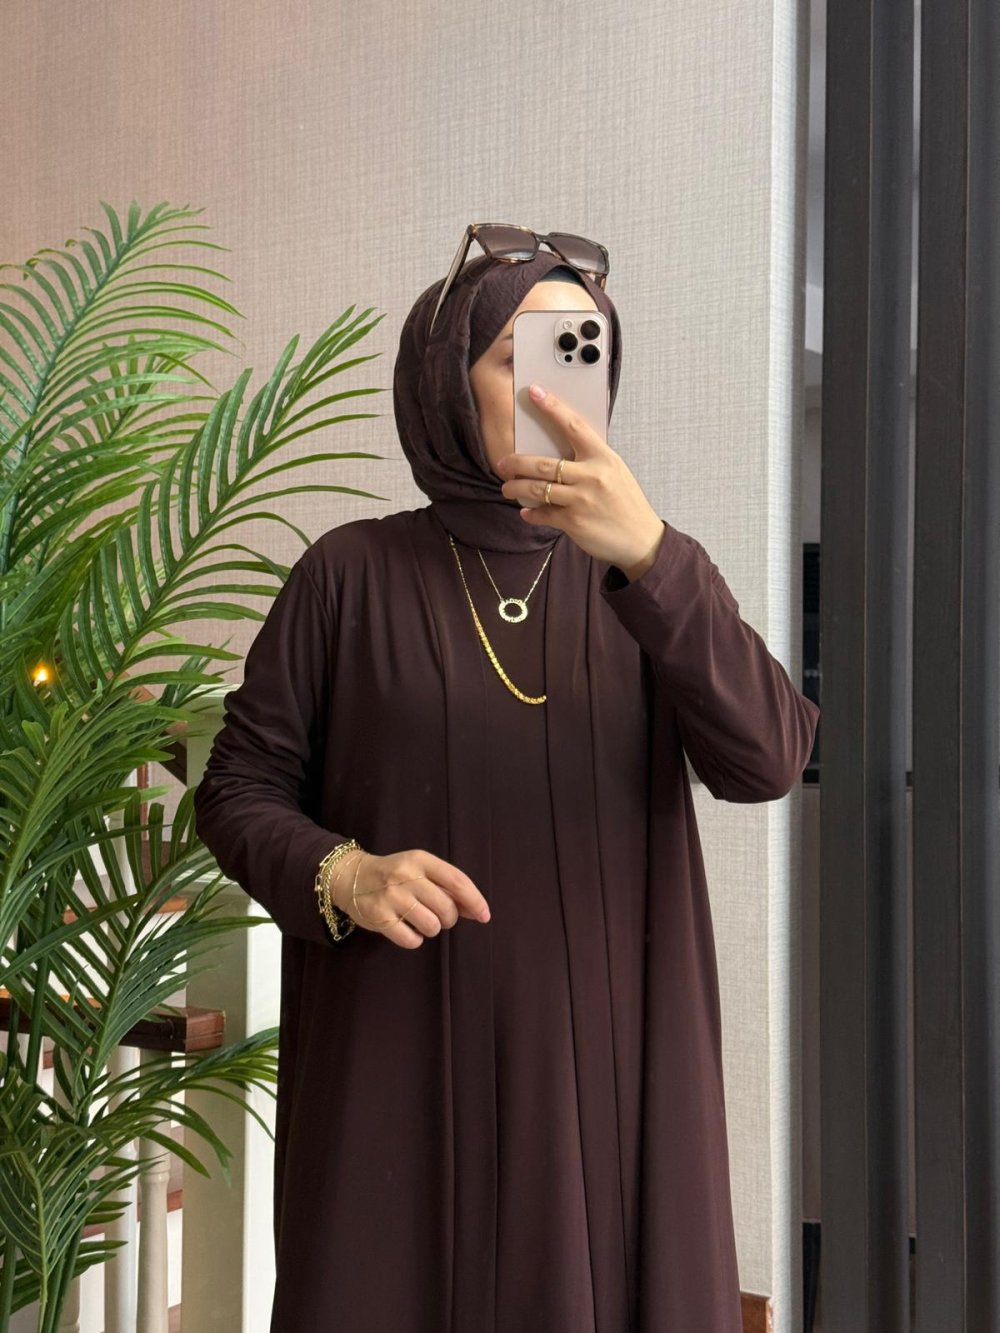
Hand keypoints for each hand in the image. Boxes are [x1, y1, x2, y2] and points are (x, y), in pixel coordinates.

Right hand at [333, 848, 490, 949]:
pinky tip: (407, 929)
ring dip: (432, 929)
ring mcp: (391, 897)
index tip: (484, 915)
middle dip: (450, 919)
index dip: (475, 900)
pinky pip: (411, 940)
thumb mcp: (420, 870)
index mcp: (420, 860)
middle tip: (440, 917)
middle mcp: (405, 876)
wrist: (351, 877)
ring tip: (421, 921)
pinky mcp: (379, 918)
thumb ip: (447, 886)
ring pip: (431, 925)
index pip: (456, 880)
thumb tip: (476, 909)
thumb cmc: (395, 875)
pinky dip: (415, 939)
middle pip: (446, 907)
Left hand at [496, 382, 666, 579]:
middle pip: (543, 464)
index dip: (552, 408)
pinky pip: (543, 514)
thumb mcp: (615, 472)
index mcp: (603, 457)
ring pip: (537, 489)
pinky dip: (531, 514)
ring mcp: (582, 500)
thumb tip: (559, 449)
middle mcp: (592, 476)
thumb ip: (591, 460)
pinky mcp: (574, 522)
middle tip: (502, 463)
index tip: (534, 392)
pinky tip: (527, 513)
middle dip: (516, 463)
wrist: (641, 539)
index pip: (574, 426)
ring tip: (507, 488)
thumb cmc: (626, 503)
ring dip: (516, 488)